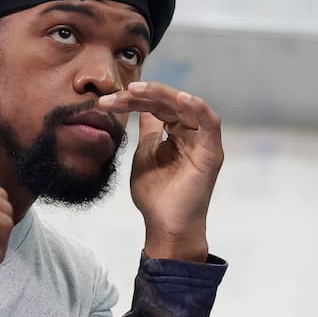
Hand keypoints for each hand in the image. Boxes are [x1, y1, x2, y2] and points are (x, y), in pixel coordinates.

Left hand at [98, 81, 222, 261]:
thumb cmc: (155, 195)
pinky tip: (179, 97)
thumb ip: (148, 130)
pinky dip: (197, 107)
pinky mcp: (212, 152)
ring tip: (136, 91)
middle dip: (141, 96)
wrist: (165, 225)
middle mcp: (192, 133)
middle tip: (117, 94)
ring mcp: (203, 141)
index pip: (155, 107)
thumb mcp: (145, 154)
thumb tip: (139, 107)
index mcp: (176, 133)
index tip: (106, 102)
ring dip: (162, 95)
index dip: (131, 101)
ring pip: (186, 106)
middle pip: (168, 103)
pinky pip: (210, 123)